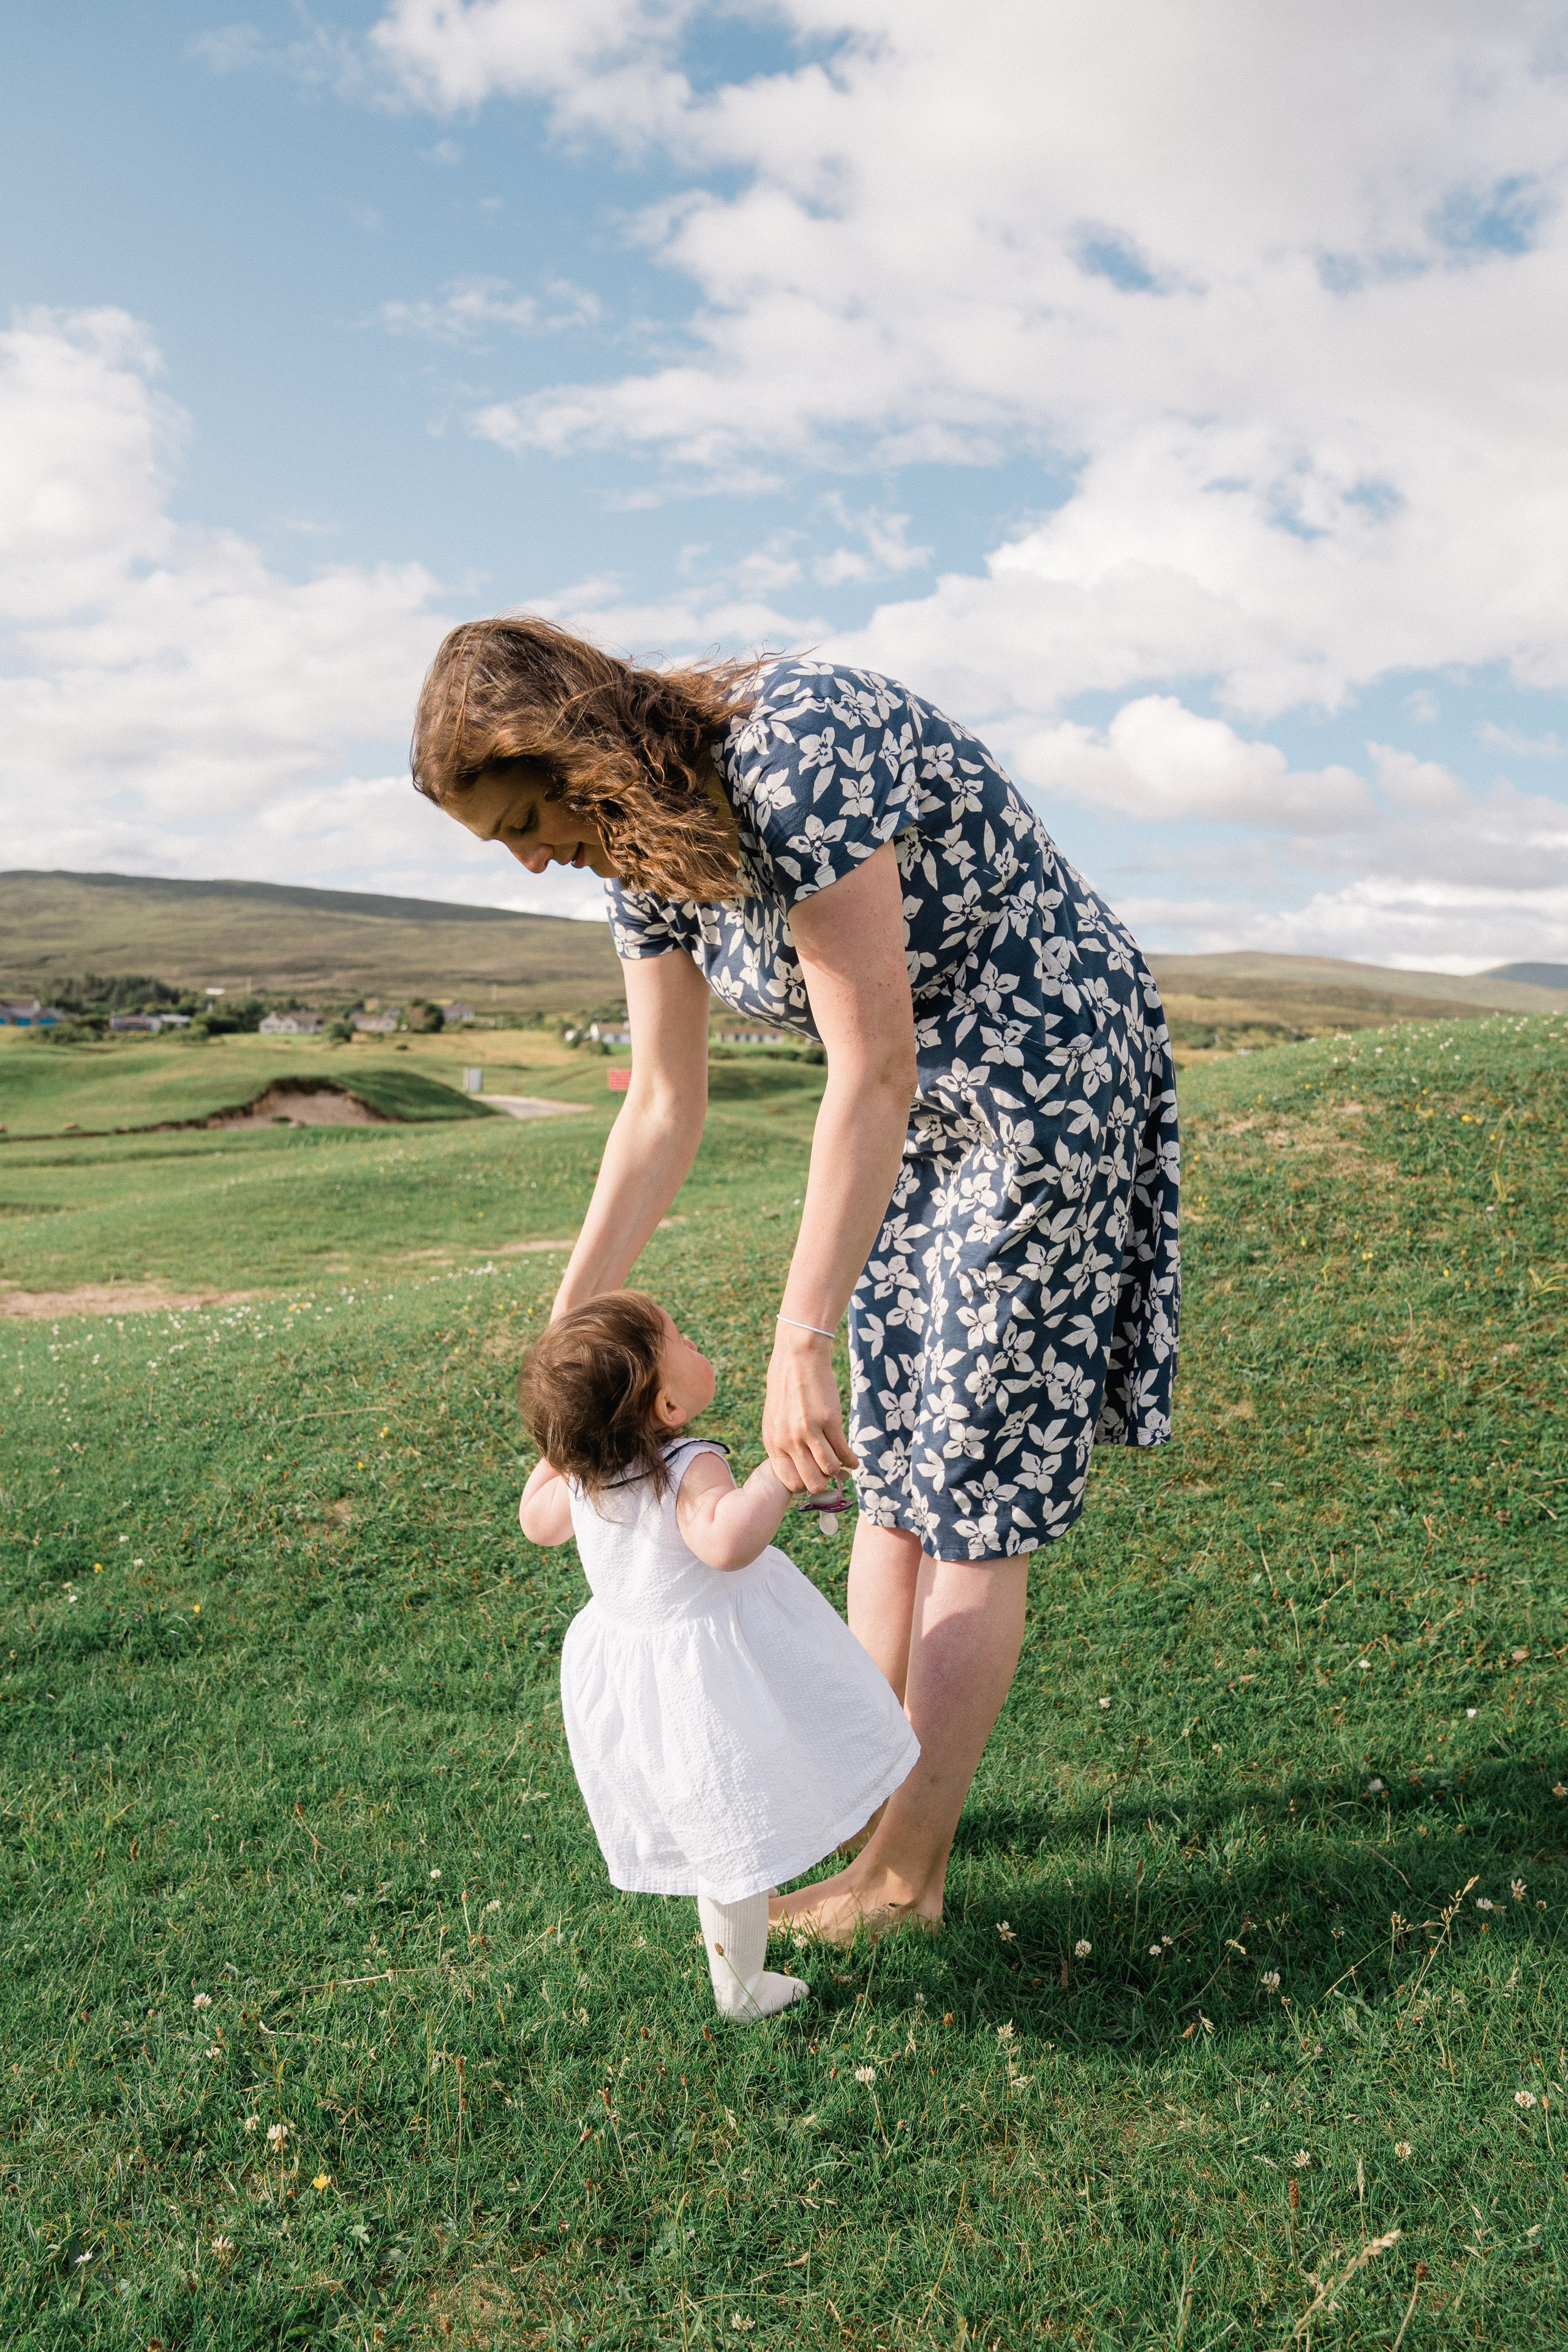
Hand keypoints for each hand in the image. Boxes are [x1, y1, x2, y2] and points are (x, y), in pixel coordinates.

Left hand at [762, 1326, 858, 1492]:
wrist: (797, 1358)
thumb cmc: (786, 1388)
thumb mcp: (775, 1419)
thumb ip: (784, 1444)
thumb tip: (800, 1467)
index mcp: (773, 1443)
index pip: (790, 1482)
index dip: (805, 1485)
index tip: (814, 1479)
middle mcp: (789, 1441)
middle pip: (812, 1482)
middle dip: (824, 1483)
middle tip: (830, 1475)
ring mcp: (809, 1432)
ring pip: (830, 1469)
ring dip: (839, 1470)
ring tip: (843, 1465)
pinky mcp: (829, 1421)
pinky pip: (844, 1452)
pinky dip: (852, 1460)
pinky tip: (853, 1459)